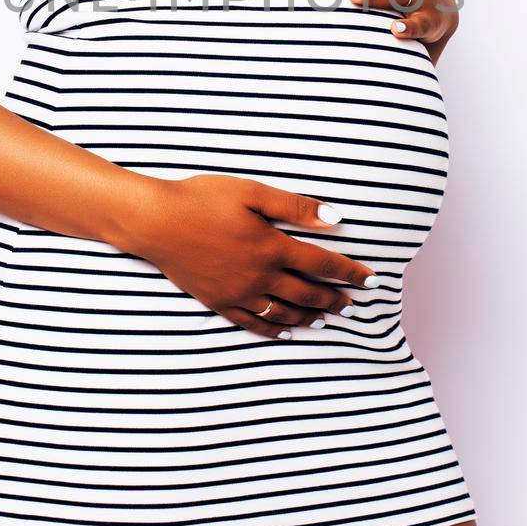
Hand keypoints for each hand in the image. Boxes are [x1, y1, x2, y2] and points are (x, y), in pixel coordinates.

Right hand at [123, 173, 380, 338]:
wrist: (155, 221)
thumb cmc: (202, 199)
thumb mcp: (251, 193)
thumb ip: (294, 207)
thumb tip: (335, 218)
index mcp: (271, 247)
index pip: (322, 264)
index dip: (349, 273)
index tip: (370, 280)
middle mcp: (259, 276)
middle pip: (307, 294)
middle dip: (334, 300)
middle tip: (353, 305)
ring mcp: (238, 294)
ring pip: (284, 314)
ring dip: (309, 318)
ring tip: (327, 321)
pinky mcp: (218, 302)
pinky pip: (253, 324)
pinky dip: (275, 331)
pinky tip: (286, 332)